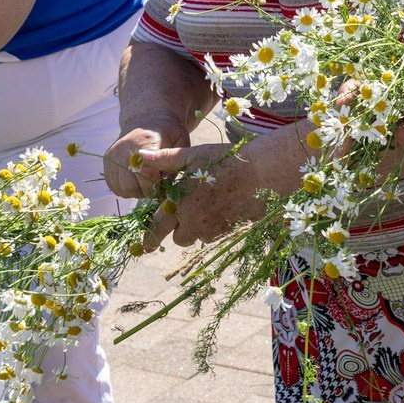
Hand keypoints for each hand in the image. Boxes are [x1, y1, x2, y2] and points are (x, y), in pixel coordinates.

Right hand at [104, 125, 175, 200]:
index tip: (163, 185)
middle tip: (154, 187)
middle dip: (144, 192)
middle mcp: (125, 148)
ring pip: (120, 188)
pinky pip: (112, 185)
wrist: (147, 120)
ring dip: (134, 192)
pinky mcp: (107, 159)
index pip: (146, 175)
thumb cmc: (167, 133)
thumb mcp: (180, 141)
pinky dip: (123, 189)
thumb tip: (167, 182)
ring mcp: (114, 154)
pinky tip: (135, 182)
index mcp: (147, 143)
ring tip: (145, 184)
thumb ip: (175, 162)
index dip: (155, 186)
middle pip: (130, 186)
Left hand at [135, 140, 264, 247]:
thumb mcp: (192, 155)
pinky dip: (216, 226)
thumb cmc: (226, 160)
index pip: (158, 227)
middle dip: (178, 230)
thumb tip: (141, 156)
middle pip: (178, 238)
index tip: (146, 247)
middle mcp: (194, 221)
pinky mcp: (230, 232)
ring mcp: (214, 229)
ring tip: (209, 205)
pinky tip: (225, 207)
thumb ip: (165, 159)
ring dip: (198, 227)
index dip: (151, 238)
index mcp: (180, 203)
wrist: (262, 173)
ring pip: (199, 237)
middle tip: (183, 219)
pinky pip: (217, 235)